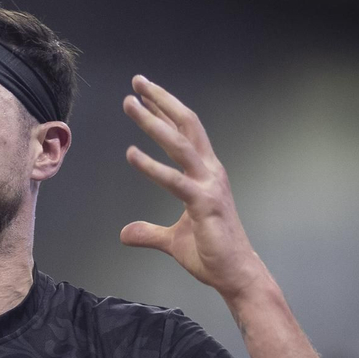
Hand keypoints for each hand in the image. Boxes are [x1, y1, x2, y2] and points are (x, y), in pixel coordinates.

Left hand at [120, 75, 271, 301]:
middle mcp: (210, 171)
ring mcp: (209, 185)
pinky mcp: (204, 204)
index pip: (184, 132)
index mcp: (206, 172)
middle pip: (186, 125)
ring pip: (180, 144)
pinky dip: (152, 166)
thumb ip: (148, 233)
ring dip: (153, 122)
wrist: (234, 275)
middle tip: (137, 82)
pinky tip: (131, 154)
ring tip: (130, 105)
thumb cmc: (210, 254)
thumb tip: (124, 233)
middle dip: (161, 101)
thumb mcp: (171, 240)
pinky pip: (175, 181)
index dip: (165, 110)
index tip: (145, 94)